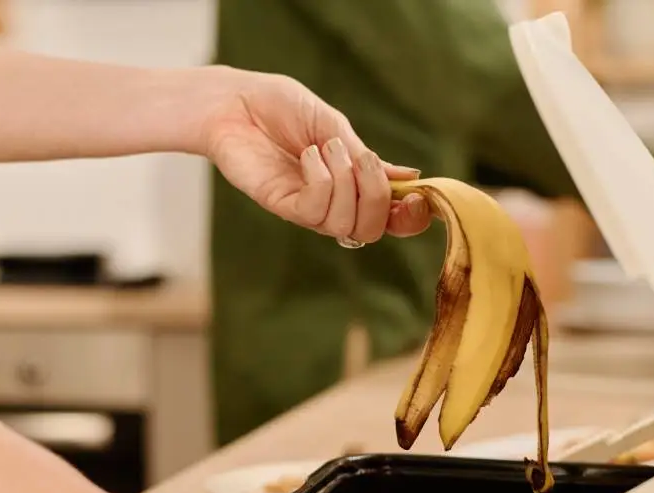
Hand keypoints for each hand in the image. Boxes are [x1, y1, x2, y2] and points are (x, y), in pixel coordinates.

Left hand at [202, 70, 431, 244]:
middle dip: (378, 196)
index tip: (418, 195)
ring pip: (345, 224)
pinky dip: (321, 182)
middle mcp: (332, 203)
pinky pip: (314, 212)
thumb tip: (409, 177)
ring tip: (325, 146)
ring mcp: (306, 207)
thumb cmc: (282, 108)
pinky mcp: (281, 205)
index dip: (409, 218)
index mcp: (352, 184)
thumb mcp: (333, 125)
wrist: (236, 101)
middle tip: (362, 157)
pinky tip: (308, 156)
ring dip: (346, 181)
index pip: (389, 220)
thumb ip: (365, 155)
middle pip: (371, 230)